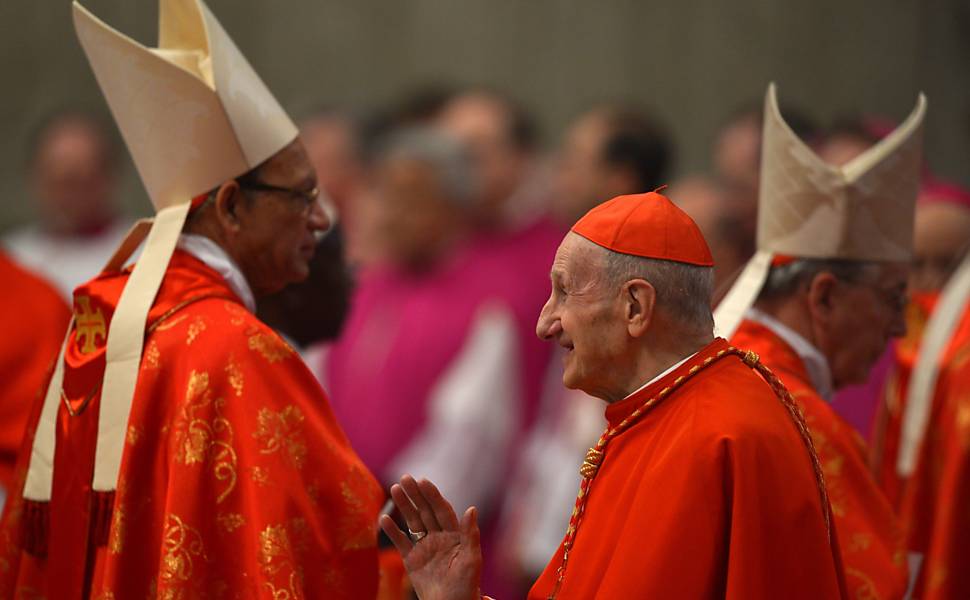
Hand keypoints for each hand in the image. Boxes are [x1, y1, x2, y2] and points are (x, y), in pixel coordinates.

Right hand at [379, 475, 482, 599]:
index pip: (442, 510)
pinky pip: (401, 542)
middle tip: (405, 478)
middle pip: (425, 512)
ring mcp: (424, 547)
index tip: (423, 481)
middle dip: (415, 495)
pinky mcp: (412, 560)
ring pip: (412, 522)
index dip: (433, 496)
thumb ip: (470, 534)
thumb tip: (472, 508)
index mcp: (454, 535)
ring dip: (404, 506)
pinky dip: (393, 531)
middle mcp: (439, 537)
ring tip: (394, 489)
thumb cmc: (466, 586)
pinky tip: (384, 518)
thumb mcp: (471, 560)